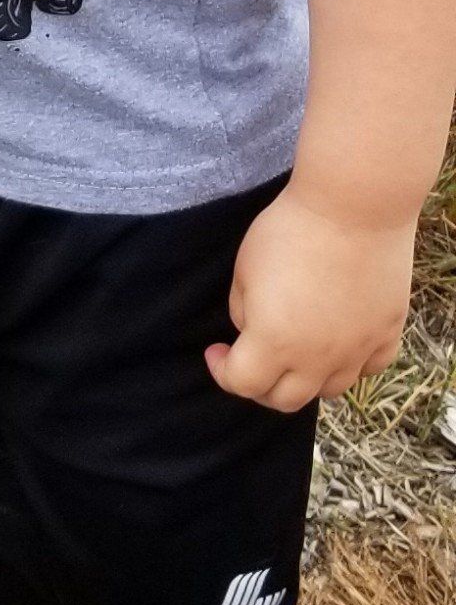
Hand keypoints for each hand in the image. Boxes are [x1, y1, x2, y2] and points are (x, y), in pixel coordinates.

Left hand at [206, 184, 416, 411]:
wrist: (354, 204)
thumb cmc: (290, 229)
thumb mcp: (244, 269)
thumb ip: (242, 311)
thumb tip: (252, 330)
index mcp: (274, 343)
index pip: (242, 384)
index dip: (222, 371)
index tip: (217, 351)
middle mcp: (318, 358)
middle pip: (285, 400)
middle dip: (261, 386)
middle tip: (253, 361)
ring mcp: (358, 348)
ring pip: (330, 390)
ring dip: (307, 379)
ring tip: (297, 353)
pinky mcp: (387, 330)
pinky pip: (371, 367)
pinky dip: (352, 364)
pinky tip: (340, 345)